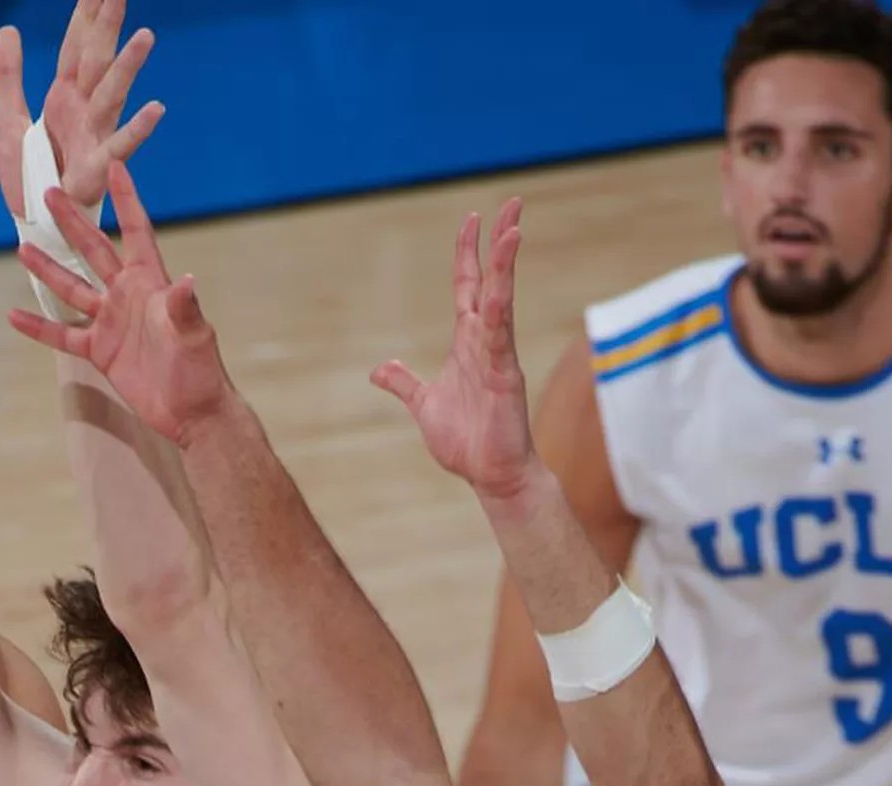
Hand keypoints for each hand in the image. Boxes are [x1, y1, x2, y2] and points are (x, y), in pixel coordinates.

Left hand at [0, 0, 163, 220]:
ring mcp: (94, 135)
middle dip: (109, 24)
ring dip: (128, 66)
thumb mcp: (5, 119)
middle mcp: (84, 109)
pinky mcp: (97, 167)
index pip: (77, 44)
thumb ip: (7, 75)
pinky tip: (157, 109)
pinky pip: (120, 145)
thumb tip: (7, 28)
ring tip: (145, 35)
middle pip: (98, 58)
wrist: (36, 222)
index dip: (86, 12)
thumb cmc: (28, 175)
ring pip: (112, 93)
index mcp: (64, 95)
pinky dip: (138, 129)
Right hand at [11, 163, 231, 445]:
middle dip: (73, 222)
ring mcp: (111, 322)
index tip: (115, 166)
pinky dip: (39, 327)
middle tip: (50, 193)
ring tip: (23, 247)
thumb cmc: (200, 370)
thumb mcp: (193, 335)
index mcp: (151, 282)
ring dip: (48, 269)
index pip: (137, 232)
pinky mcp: (100, 351)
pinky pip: (63, 335)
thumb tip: (188, 281)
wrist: (192, 413)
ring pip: (72, 289)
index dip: (127, 200)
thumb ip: (184, 308)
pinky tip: (13, 316)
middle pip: (95, 250)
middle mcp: (128, 295)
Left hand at [370, 201, 539, 502]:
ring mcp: (497, 356)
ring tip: (512, 228)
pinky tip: (499, 288)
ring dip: (505, 265)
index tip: (473, 219)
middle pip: (491, 281)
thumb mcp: (423, 405)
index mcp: (466, 344)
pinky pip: (500, 334)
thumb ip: (404, 383)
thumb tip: (379, 370)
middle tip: (511, 203)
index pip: (467, 287)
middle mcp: (484, 342)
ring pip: (500, 300)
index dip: (468, 254)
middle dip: (499, 242)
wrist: (491, 476)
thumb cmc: (465, 442)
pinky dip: (500, 308)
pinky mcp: (505, 375)